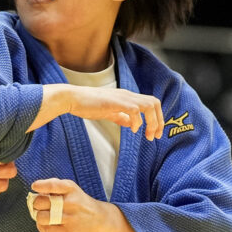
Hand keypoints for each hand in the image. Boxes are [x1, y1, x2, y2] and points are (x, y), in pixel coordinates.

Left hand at [28, 178, 101, 231]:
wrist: (97, 218)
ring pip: (41, 217)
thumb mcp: (70, 188)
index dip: (41, 186)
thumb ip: (53, 186)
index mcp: (70, 189)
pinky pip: (45, 230)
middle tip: (41, 205)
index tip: (35, 186)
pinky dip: (41, 226)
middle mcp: (71, 203)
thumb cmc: (77, 201)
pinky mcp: (68, 231)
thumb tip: (36, 190)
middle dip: (36, 203)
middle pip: (41, 202)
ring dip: (38, 216)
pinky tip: (46, 223)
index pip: (53, 185)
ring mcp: (70, 218)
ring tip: (44, 214)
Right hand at [32, 84, 163, 140]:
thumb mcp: (107, 112)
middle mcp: (128, 95)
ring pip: (148, 106)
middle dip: (159, 121)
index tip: (154, 133)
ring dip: (152, 122)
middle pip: (154, 103)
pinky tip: (132, 130)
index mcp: (126, 97)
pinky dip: (137, 121)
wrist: (72, 98)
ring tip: (148, 136)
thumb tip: (131, 123)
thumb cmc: (86, 105)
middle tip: (155, 136)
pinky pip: (135, 110)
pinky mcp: (116, 102)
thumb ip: (120, 116)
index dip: (157, 118)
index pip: (150, 103)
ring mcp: (122, 98)